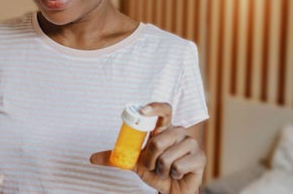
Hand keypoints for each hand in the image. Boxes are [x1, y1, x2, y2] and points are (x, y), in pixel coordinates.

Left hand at [90, 103, 205, 193]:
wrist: (171, 189)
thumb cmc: (155, 171)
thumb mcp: (134, 163)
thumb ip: (116, 158)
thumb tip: (91, 158)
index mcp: (164, 129)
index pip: (163, 110)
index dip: (154, 107)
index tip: (142, 111)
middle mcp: (179, 132)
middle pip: (159, 140)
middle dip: (150, 159)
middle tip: (153, 165)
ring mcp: (191, 143)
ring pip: (167, 157)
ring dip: (161, 169)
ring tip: (166, 170)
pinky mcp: (200, 157)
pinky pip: (179, 166)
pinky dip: (173, 175)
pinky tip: (178, 174)